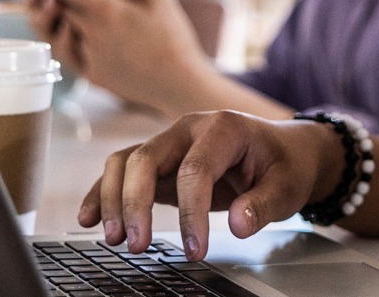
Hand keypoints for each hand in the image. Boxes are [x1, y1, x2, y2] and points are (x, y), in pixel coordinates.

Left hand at [17, 0, 211, 112]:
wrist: (179, 83)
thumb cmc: (173, 38)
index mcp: (107, 10)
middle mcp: (92, 33)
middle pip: (60, 5)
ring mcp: (89, 56)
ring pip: (63, 29)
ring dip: (64, 16)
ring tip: (75, 9)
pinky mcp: (92, 75)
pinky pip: (73, 52)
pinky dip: (75, 38)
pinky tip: (89, 34)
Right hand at [80, 111, 344, 261]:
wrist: (283, 149)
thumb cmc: (285, 165)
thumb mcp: (289, 186)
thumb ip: (265, 204)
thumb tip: (239, 224)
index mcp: (223, 129)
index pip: (195, 170)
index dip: (190, 212)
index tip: (195, 249)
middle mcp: (189, 129)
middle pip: (146, 158)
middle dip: (135, 203)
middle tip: (136, 245)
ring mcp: (170, 142)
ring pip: (126, 162)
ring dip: (113, 199)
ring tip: (113, 237)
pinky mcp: (159, 161)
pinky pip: (121, 170)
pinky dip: (102, 192)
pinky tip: (89, 218)